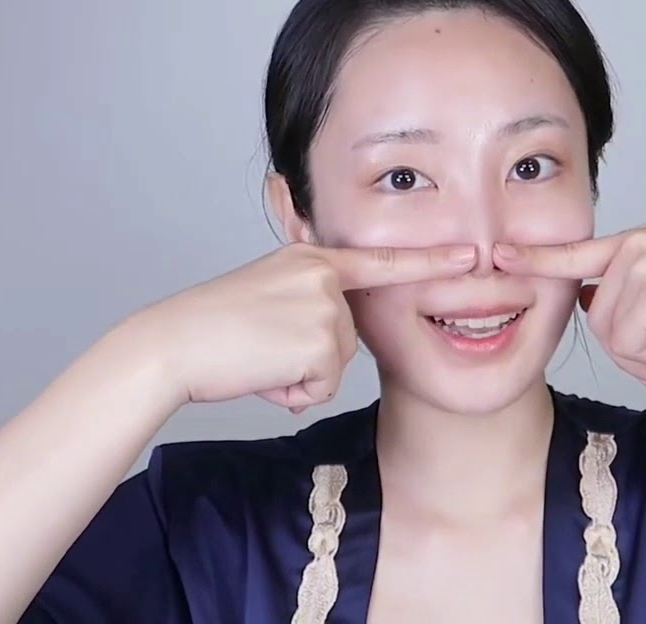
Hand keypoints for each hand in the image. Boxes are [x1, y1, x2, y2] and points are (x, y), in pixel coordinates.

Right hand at [130, 242, 477, 411]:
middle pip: (348, 336)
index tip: (470, 254)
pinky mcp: (321, 340)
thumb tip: (329, 342)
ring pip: (336, 363)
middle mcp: (324, 275)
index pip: (381, 261)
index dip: (430, 260)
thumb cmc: (211, 328)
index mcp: (311, 257)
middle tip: (262, 346)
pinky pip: (323, 384)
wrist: (175, 343)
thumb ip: (306, 303)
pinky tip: (262, 371)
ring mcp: (325, 306)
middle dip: (312, 357)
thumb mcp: (265, 294)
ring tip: (259, 357)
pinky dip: (294, 390)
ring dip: (301, 375)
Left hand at [494, 226, 645, 387]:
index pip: (576, 253)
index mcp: (638, 243)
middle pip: (592, 314)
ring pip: (608, 332)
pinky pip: (627, 342)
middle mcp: (636, 246)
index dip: (537, 259)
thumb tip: (589, 309)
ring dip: (643, 349)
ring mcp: (644, 264)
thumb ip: (626, 301)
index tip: (501, 254)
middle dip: (627, 343)